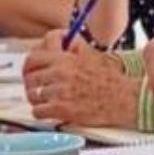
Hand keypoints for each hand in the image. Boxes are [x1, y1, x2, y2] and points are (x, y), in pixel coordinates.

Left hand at [22, 31, 138, 125]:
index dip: (29, 66)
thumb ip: (73, 48)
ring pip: (33, 95)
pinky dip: (41, 113)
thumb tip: (62, 41)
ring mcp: (59, 91)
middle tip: (38, 88)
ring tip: (46, 101)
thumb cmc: (111, 80)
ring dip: (38, 99)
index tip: (31, 71)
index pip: (34, 58)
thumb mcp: (92, 55)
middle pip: (30, 78)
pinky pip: (38, 111)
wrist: (123, 98)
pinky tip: (50, 112)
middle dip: (32, 84)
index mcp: (65, 59)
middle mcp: (59, 73)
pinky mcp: (62, 109)